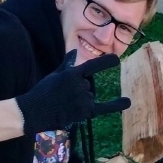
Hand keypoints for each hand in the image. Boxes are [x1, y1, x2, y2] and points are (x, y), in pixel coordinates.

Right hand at [15, 51, 129, 134]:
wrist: (34, 111)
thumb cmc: (43, 91)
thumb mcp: (55, 74)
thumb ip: (68, 63)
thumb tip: (74, 51)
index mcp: (73, 73)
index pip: (93, 66)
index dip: (106, 62)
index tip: (117, 59)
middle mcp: (81, 85)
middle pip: (89, 86)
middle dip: (78, 91)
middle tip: (62, 97)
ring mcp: (84, 99)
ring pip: (90, 97)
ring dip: (81, 101)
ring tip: (64, 105)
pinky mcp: (85, 112)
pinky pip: (104, 107)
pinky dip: (116, 105)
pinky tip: (128, 102)